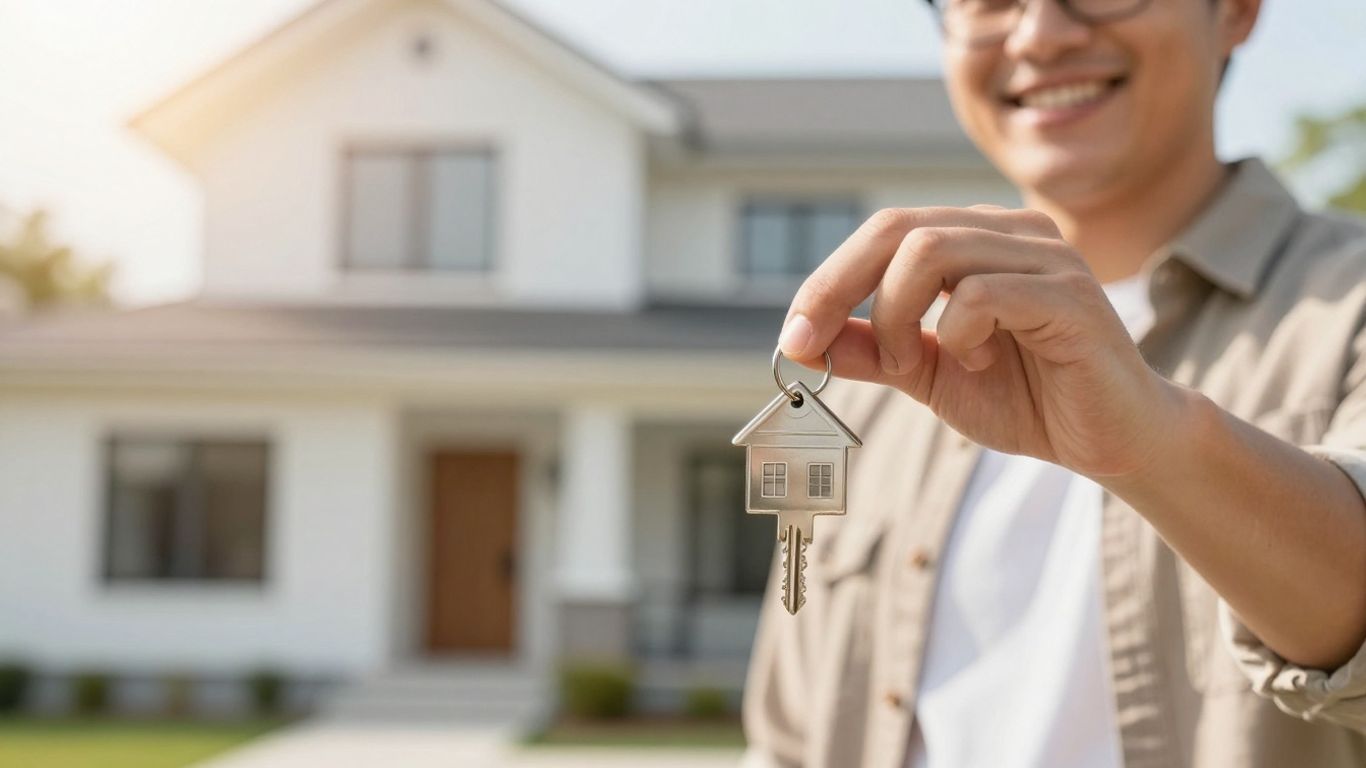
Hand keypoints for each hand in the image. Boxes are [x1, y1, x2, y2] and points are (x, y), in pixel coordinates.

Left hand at [778, 206, 1185, 477]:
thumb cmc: (1028, 398)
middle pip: (897, 228)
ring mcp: (1045, 256)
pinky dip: (956, 334)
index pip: (884, 231)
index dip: (827, 281)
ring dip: (896, 317)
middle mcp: (1010, 232)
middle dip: (837, 288)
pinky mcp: (1070, 295)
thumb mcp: (928, 374)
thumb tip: (802, 341)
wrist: (1111, 442)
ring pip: (929, 252)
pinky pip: (980, 294)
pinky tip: (976, 364)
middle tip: (810, 345)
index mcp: (977, 239)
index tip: (793, 337)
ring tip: (913, 363)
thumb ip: (871, 350)